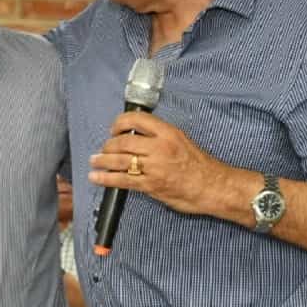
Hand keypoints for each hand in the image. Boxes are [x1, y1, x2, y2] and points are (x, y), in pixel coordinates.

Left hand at [88, 111, 223, 215]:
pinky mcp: (150, 185)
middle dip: (108, 145)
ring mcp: (154, 167)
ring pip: (120, 160)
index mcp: (168, 133)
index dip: (120, 123)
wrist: (212, 186)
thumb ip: (160, 138)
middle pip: (123, 141)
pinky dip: (106, 179)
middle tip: (103, 149)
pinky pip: (123, 180)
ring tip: (94, 161)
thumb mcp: (182, 141)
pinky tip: (97, 178)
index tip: (114, 129)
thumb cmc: (200, 165)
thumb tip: (138, 140)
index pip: (137, 120)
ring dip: (102, 160)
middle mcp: (159, 147)